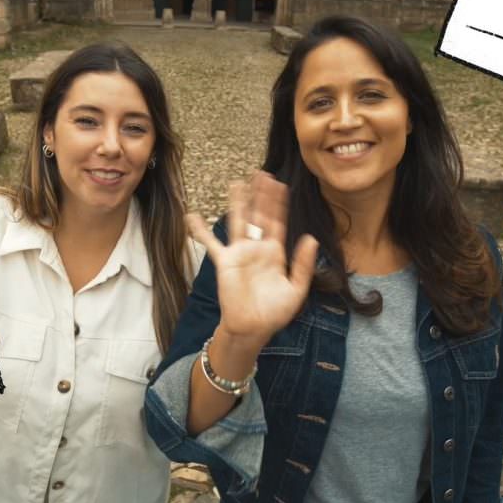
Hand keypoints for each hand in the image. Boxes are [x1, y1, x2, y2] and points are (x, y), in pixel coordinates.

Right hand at [186, 172, 319, 348]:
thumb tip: (310, 238)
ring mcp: (240, 253)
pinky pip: (212, 244)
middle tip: (261, 173)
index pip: (277, 222)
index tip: (280, 184)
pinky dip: (201, 231)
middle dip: (260, 196)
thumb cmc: (274, 312)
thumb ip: (303, 264)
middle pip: (259, 216)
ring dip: (238, 203)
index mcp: (275, 253)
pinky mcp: (225, 262)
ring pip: (239, 222)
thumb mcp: (296, 289)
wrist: (253, 328)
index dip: (278, 204)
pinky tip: (192, 217)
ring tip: (237, 183)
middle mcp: (257, 249)